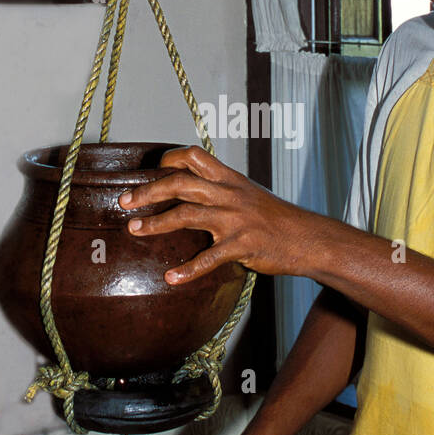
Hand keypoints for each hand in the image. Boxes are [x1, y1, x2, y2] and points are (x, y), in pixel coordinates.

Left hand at [119, 145, 314, 282]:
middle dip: (148, 191)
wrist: (308, 238)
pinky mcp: (242, 246)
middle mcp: (229, 194)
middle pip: (180, 183)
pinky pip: (209, 258)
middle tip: (125, 201)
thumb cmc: (276, 219)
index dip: (168, 159)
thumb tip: (192, 189)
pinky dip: (188, 269)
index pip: (193, 156)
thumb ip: (222, 190)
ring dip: (157, 223)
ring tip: (135, 230)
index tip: (149, 168)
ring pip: (187, 215)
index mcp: (230, 179)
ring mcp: (235, 220)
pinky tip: (172, 278)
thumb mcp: (249, 194)